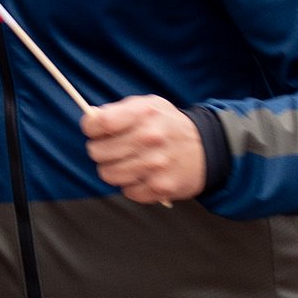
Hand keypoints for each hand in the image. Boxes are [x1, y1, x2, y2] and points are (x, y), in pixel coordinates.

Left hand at [82, 95, 205, 204]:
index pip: (100, 123)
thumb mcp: (148, 105)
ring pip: (108, 174)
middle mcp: (150, 139)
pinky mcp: (160, 187)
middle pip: (97, 152)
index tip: (95, 132)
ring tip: (128, 162)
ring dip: (114, 170)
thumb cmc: (169, 125)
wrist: (207, 148)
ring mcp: (155, 165)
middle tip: (114, 149)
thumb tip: (91, 118)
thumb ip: (118, 110)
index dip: (91, 128)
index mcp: (144, 114)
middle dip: (101, 151)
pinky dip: (132, 185)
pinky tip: (143, 175)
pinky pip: (128, 191)